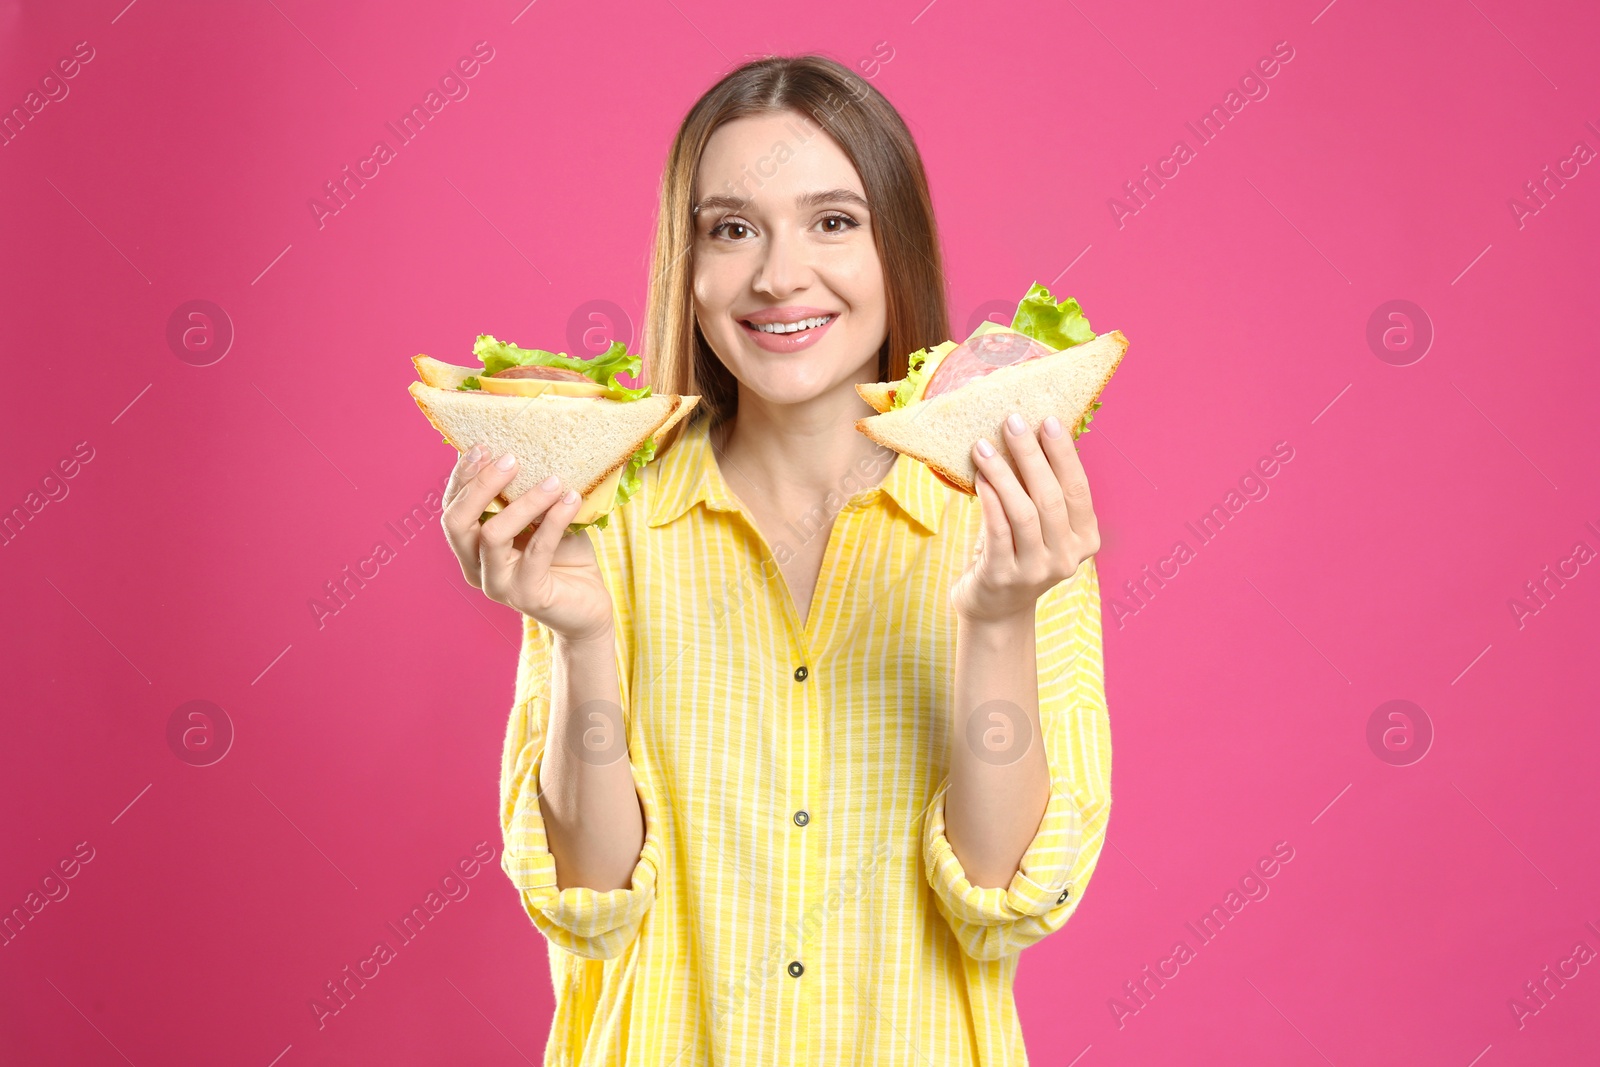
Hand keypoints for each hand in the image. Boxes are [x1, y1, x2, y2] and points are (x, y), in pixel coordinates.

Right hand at [439, 445, 614, 641]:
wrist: (588, 604)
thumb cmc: (563, 556)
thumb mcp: (541, 517)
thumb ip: (527, 493)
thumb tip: (529, 448)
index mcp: (471, 546)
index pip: (452, 507)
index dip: (462, 476)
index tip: (483, 446)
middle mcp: (475, 567)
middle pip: (457, 522)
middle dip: (480, 484)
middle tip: (511, 458)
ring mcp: (497, 585)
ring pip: (493, 535)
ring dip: (524, 502)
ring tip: (554, 480)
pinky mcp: (526, 596)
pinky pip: (536, 552)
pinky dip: (554, 521)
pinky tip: (572, 499)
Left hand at [949, 413, 1100, 623]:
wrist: (995, 608)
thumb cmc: (1017, 552)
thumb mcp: (1039, 525)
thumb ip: (1042, 491)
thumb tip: (1030, 433)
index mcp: (1084, 539)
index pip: (1078, 489)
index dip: (1064, 453)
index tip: (1049, 419)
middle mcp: (1067, 557)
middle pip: (1052, 497)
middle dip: (1032, 455)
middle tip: (1012, 421)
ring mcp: (1037, 570)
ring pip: (1024, 513)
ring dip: (1003, 474)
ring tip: (983, 446)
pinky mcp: (1004, 577)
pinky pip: (998, 532)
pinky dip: (990, 501)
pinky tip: (979, 477)